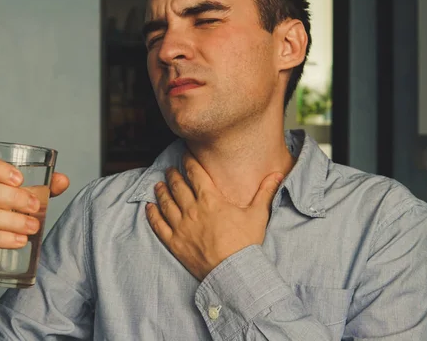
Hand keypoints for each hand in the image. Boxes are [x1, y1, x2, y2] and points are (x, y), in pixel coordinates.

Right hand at [0, 154, 69, 274]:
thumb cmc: (3, 214)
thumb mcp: (21, 197)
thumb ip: (43, 188)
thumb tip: (63, 180)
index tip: (20, 179)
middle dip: (12, 198)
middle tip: (35, 207)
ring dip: (11, 221)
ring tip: (33, 227)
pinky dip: (1, 239)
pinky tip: (20, 240)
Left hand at [146, 152, 283, 280]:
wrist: (233, 272)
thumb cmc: (246, 243)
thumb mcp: (258, 214)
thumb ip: (265, 192)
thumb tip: (277, 174)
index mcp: (210, 199)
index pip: (195, 174)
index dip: (189, 162)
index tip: (184, 156)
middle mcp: (192, 209)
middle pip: (177, 186)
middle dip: (173, 175)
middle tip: (170, 169)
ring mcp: (181, 226)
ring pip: (165, 203)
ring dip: (161, 191)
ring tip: (158, 184)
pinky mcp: (174, 242)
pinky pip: (158, 225)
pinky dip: (152, 214)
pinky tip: (149, 207)